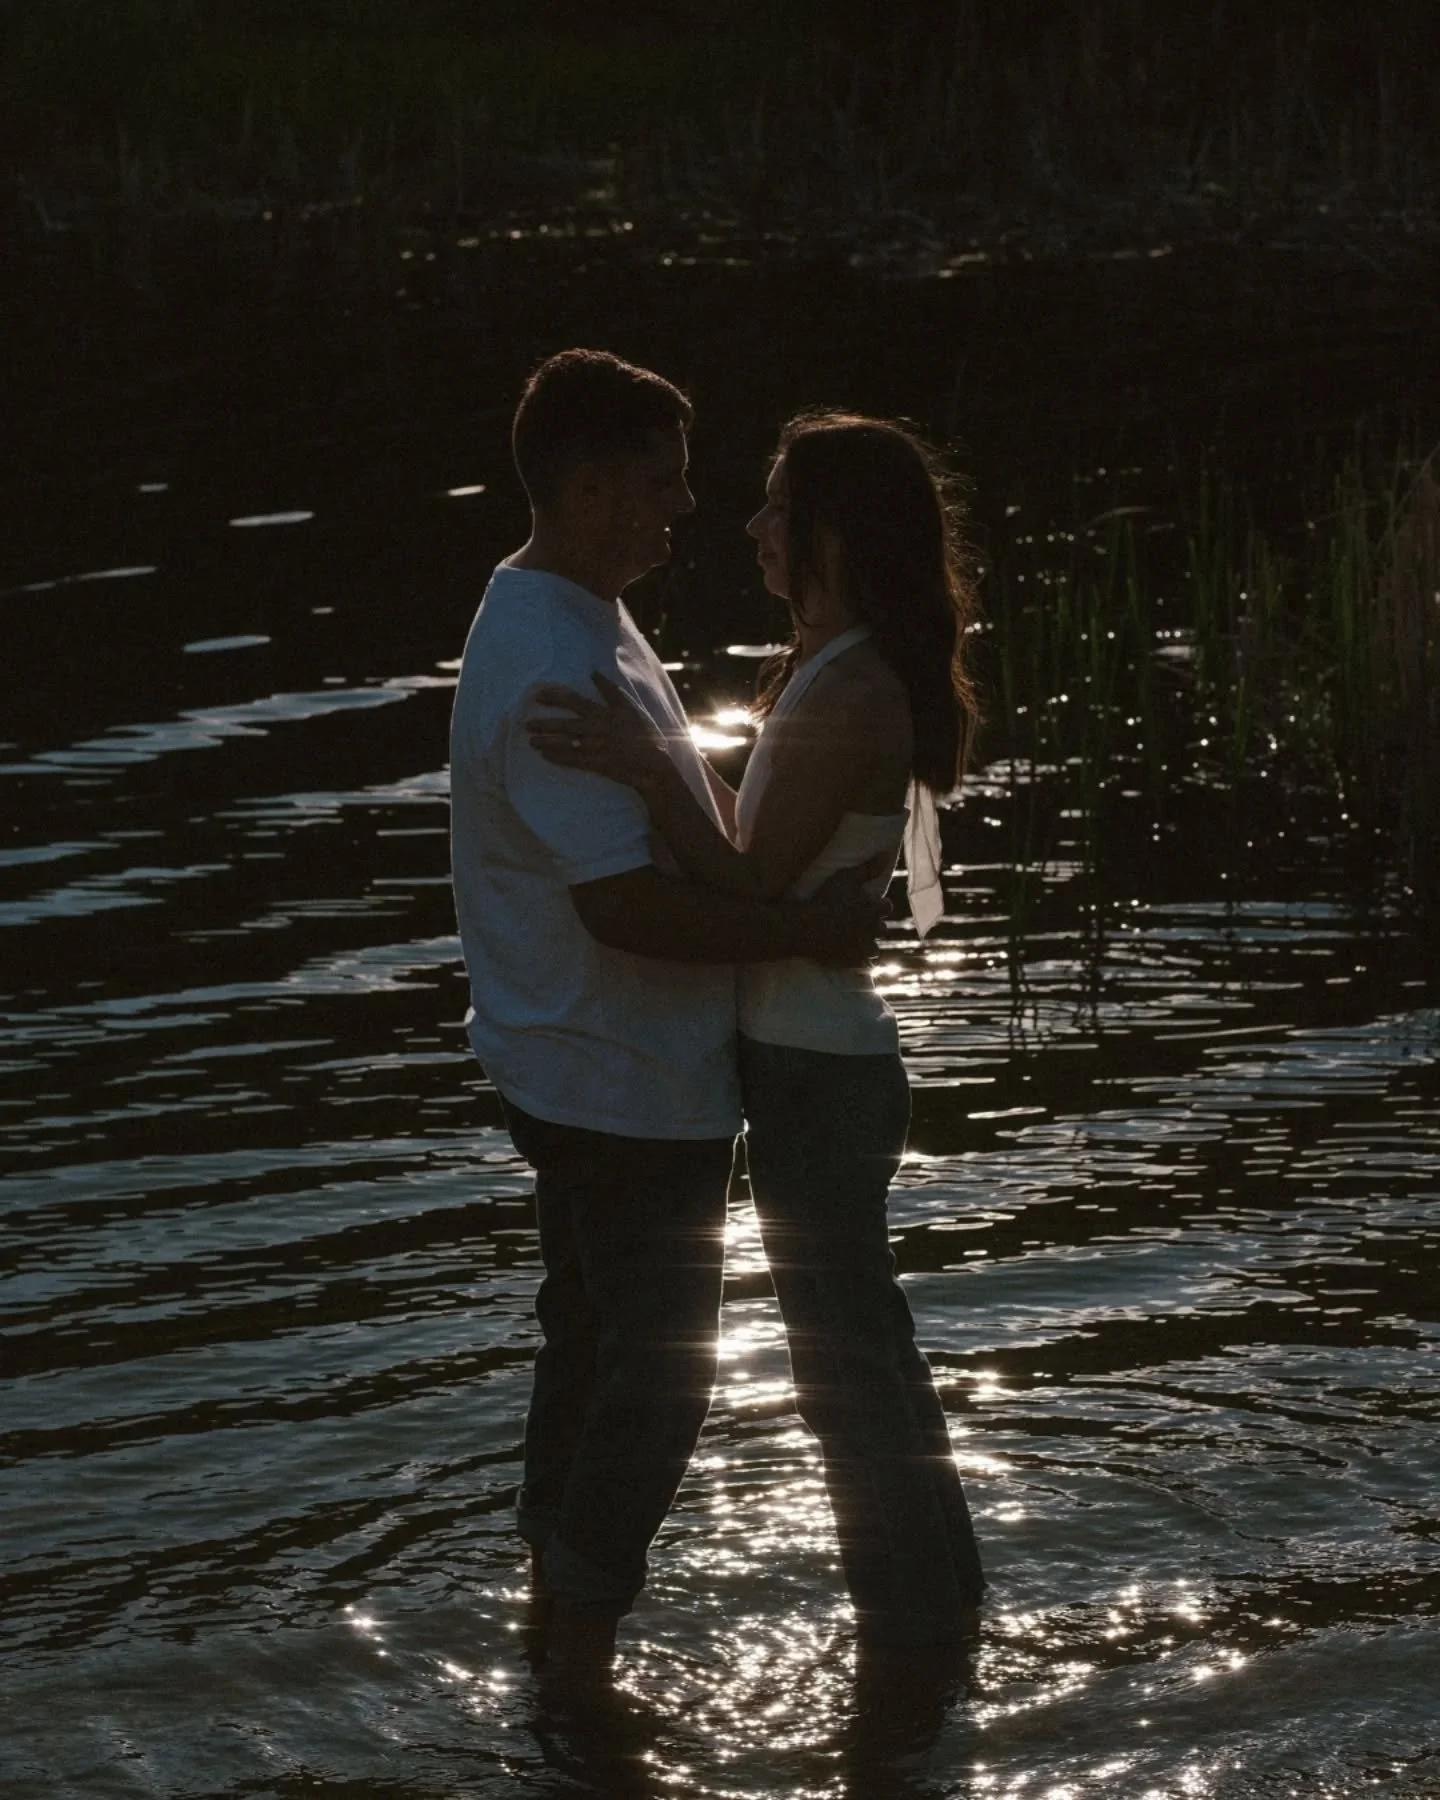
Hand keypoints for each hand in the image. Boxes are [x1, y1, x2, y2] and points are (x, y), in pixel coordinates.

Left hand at [527, 672, 669, 787]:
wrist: (652, 765)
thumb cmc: (643, 734)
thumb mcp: (629, 708)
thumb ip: (610, 691)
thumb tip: (593, 673)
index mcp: (603, 714)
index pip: (574, 702)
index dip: (554, 698)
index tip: (538, 696)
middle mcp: (595, 730)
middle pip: (564, 724)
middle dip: (543, 724)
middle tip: (526, 724)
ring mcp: (594, 748)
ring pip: (564, 743)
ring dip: (546, 742)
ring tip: (531, 742)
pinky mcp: (594, 765)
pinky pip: (571, 761)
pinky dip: (557, 758)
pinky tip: (544, 756)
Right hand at [801, 860, 890, 965]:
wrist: (808, 927)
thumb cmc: (826, 898)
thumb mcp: (846, 877)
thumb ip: (868, 868)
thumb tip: (886, 856)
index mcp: (874, 909)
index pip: (886, 907)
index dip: (878, 906)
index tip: (869, 905)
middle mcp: (873, 929)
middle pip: (881, 929)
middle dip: (874, 926)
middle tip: (860, 924)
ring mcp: (864, 948)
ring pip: (874, 949)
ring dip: (868, 945)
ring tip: (857, 943)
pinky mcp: (854, 962)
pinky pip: (865, 966)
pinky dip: (861, 962)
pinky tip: (853, 959)